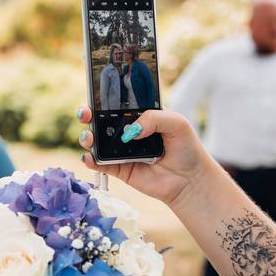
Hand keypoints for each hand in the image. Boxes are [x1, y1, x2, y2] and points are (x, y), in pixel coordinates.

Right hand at [76, 106, 212, 208]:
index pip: (117, 103)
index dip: (103, 98)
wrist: (190, 179)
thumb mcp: (176, 122)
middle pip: (101, 120)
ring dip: (87, 137)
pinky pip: (100, 164)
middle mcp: (127, 131)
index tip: (95, 96)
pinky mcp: (120, 169)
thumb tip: (130, 131)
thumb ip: (153, 118)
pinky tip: (90, 157)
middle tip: (86, 114)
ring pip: (97, 141)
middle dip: (88, 115)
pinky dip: (91, 160)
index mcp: (139, 115)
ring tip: (90, 138)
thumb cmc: (186, 147)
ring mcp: (121, 150)